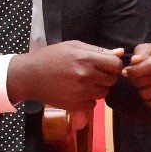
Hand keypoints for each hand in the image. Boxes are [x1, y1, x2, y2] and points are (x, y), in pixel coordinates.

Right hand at [6, 41, 124, 111]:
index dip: (114, 64)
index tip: (106, 65)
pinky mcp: (76, 105)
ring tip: (84, 82)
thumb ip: (98, 50)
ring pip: (104, 93)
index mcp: (86, 58)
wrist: (29, 76)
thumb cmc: (51, 57)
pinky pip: (93, 104)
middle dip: (107, 76)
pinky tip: (77, 92)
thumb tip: (121, 53)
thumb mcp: (73, 46)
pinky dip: (88, 99)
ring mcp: (81, 92)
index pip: (116, 64)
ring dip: (98, 88)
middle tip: (94, 73)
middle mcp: (86, 76)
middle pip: (112, 79)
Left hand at [124, 42, 150, 116]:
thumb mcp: (147, 50)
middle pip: (147, 81)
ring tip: (145, 86)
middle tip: (137, 79)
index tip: (125, 72)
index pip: (149, 65)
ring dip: (142, 92)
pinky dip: (150, 102)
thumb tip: (134, 60)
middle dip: (137, 81)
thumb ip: (140, 54)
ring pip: (149, 94)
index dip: (135, 71)